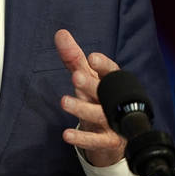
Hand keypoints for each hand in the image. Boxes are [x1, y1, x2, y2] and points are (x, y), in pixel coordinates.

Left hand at [54, 29, 125, 166]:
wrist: (114, 135)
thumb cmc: (97, 98)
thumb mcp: (85, 77)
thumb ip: (73, 57)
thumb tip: (60, 33)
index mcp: (110, 83)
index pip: (110, 71)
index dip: (102, 65)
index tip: (92, 58)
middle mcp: (113, 102)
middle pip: (104, 92)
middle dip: (91, 85)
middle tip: (76, 77)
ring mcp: (112, 122)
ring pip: (99, 115)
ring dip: (82, 109)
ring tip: (64, 102)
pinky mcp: (108, 142)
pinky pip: (96, 141)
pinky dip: (82, 138)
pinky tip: (67, 135)